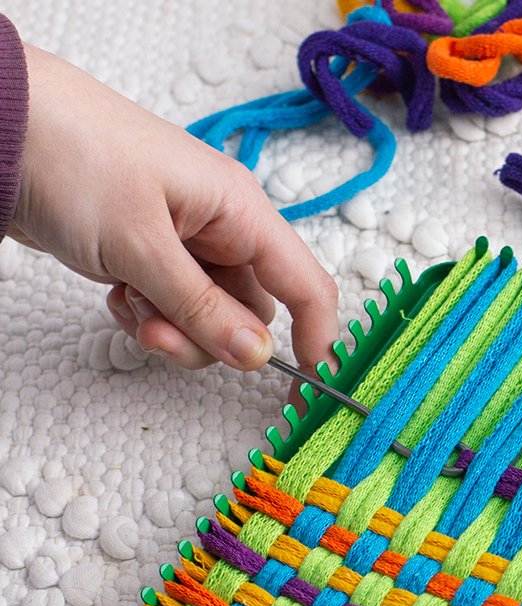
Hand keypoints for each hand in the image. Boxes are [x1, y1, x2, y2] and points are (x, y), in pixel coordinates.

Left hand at [12, 45, 337, 373]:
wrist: (5, 128)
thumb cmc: (74, 158)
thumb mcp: (142, 246)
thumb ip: (201, 308)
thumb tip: (255, 355)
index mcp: (239, 212)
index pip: (305, 285)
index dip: (317, 338)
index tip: (306, 386)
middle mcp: (222, 229)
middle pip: (248, 315)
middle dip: (206, 337)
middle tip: (156, 330)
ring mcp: (187, 244)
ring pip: (208, 319)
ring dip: (170, 328)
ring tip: (127, 302)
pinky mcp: (153, 256)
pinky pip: (172, 309)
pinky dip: (145, 314)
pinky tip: (114, 290)